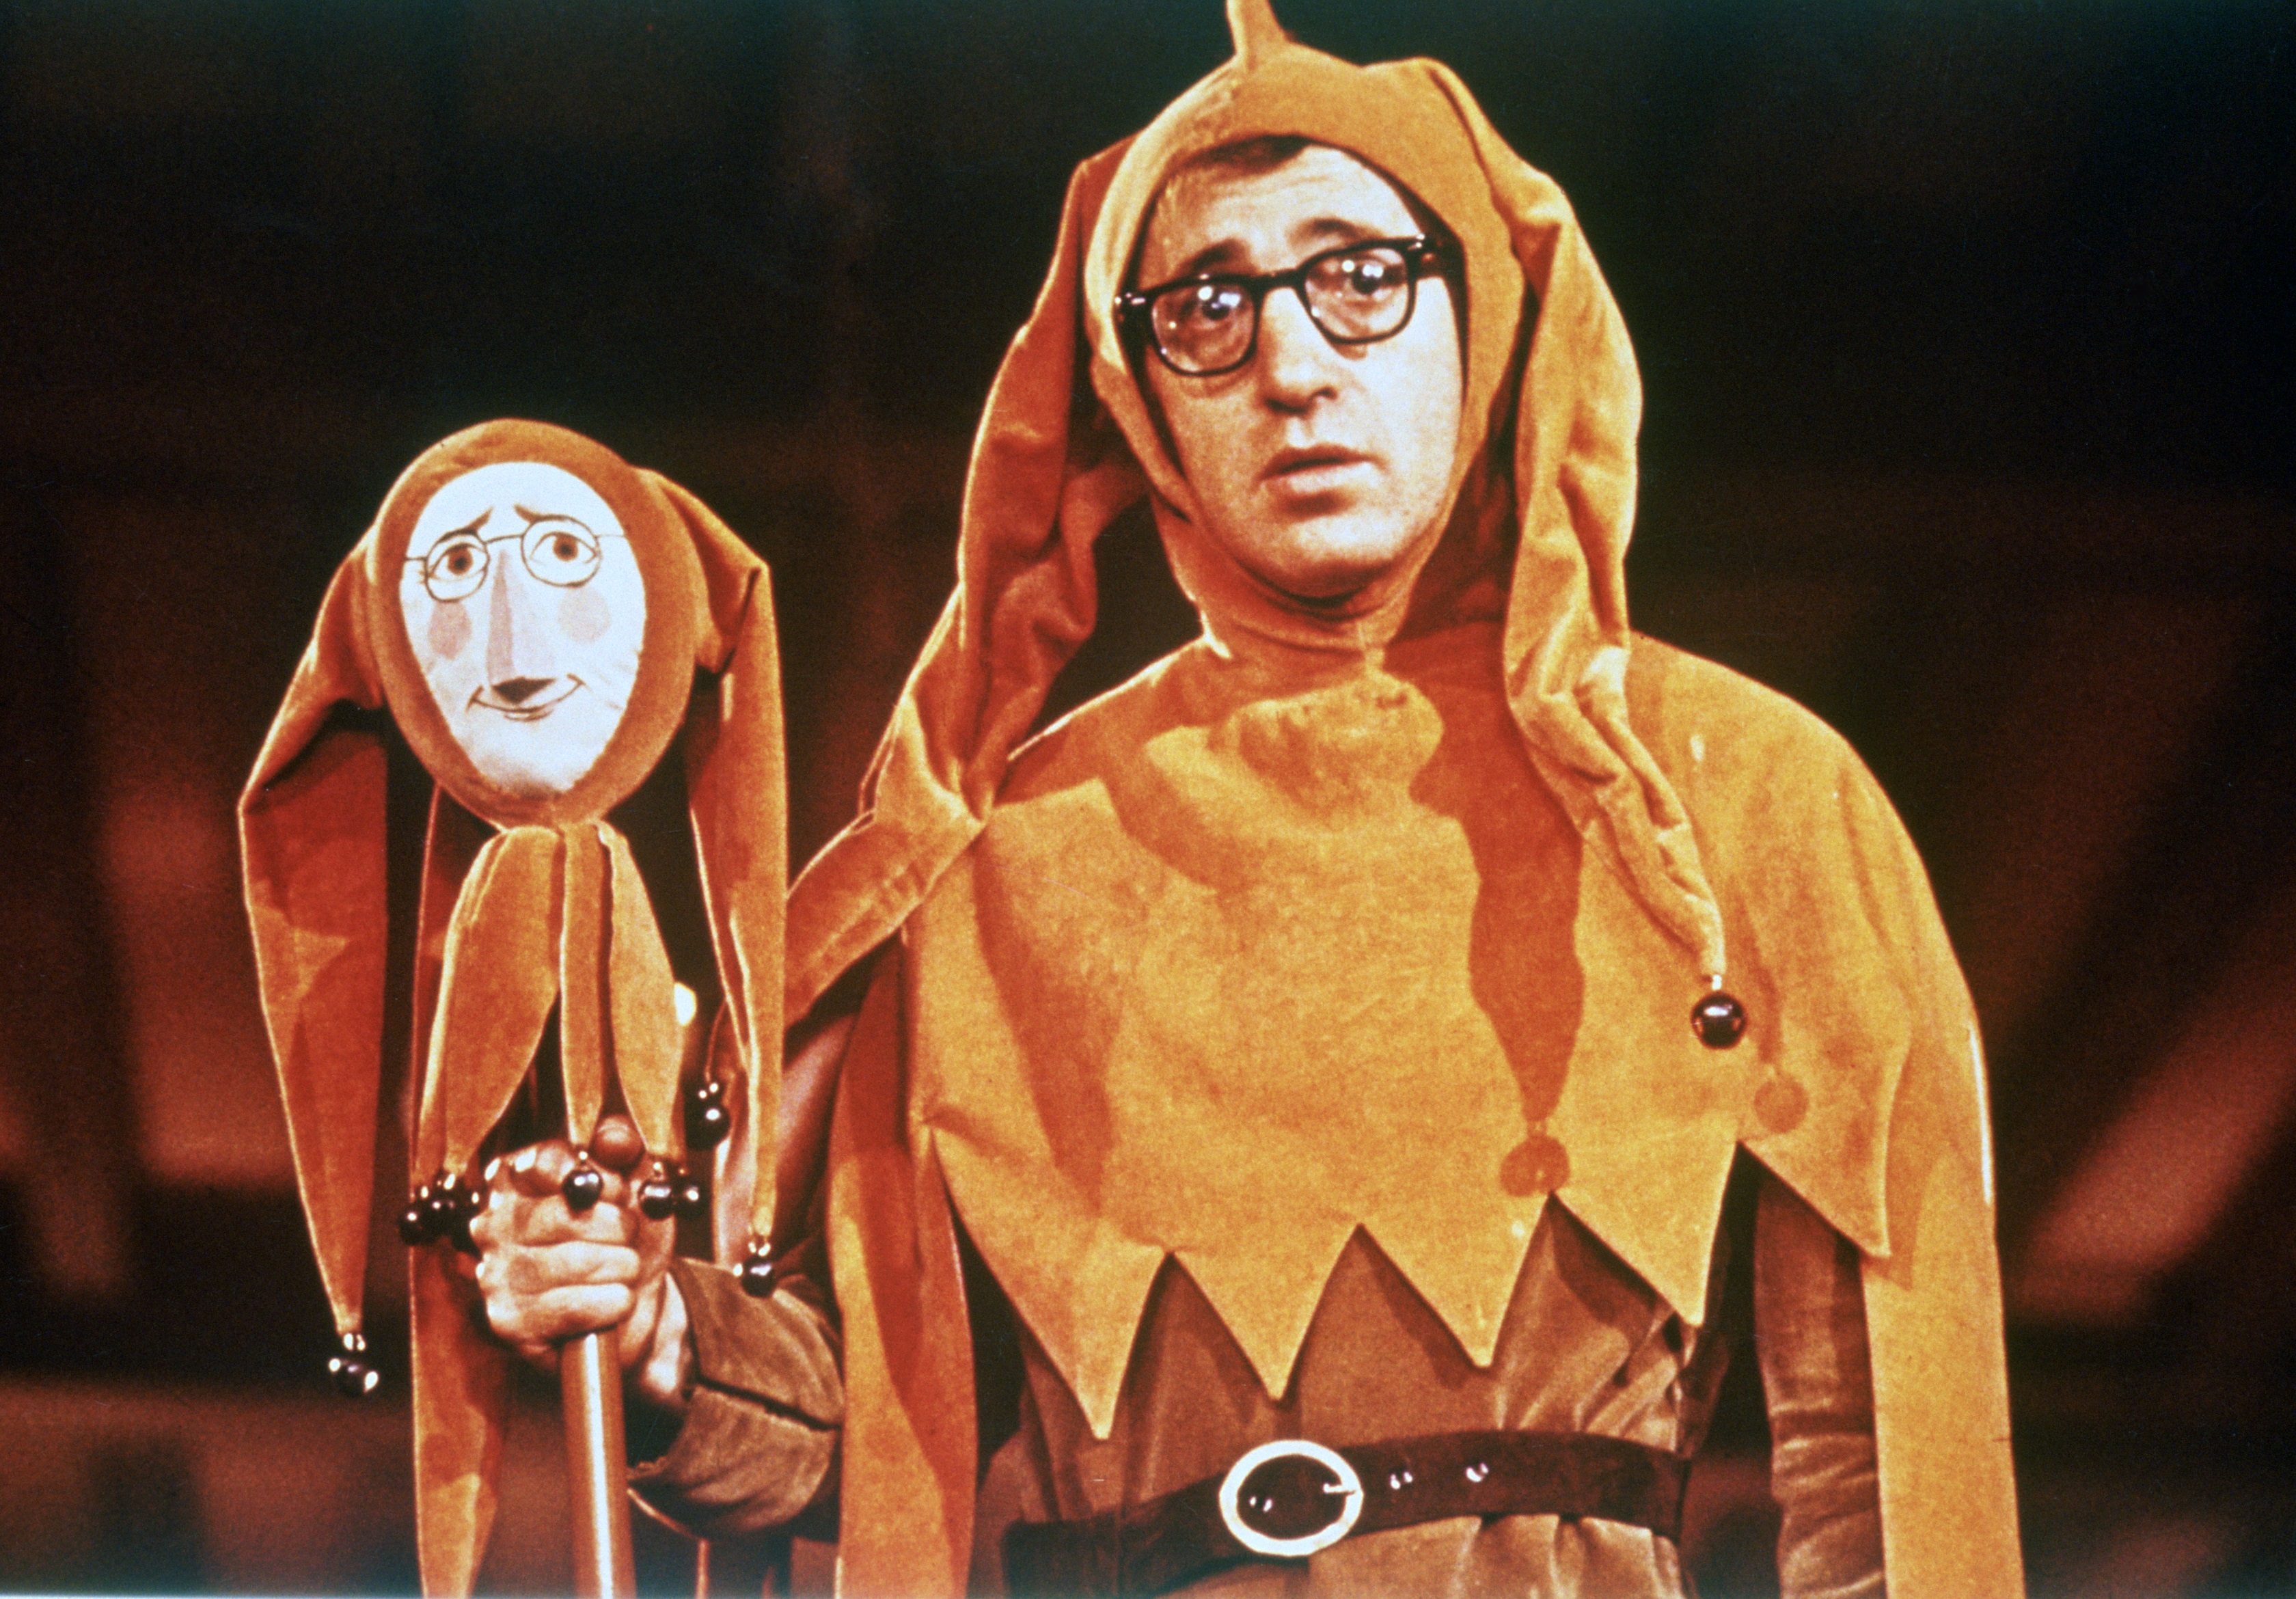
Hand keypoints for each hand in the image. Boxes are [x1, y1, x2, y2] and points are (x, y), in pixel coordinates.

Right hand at [467, 1115, 688, 1409]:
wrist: (633, 1305)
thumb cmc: (626, 1239)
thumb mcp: (636, 1185)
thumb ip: (625, 1150)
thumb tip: (613, 1139)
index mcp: (517, 1180)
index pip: (547, 1161)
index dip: (600, 1178)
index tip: (619, 1192)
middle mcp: (494, 1224)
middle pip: (568, 1215)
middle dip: (620, 1228)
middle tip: (627, 1238)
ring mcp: (496, 1274)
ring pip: (578, 1263)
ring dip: (622, 1268)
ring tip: (622, 1270)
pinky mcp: (509, 1323)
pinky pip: (576, 1306)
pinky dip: (613, 1302)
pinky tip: (615, 1299)